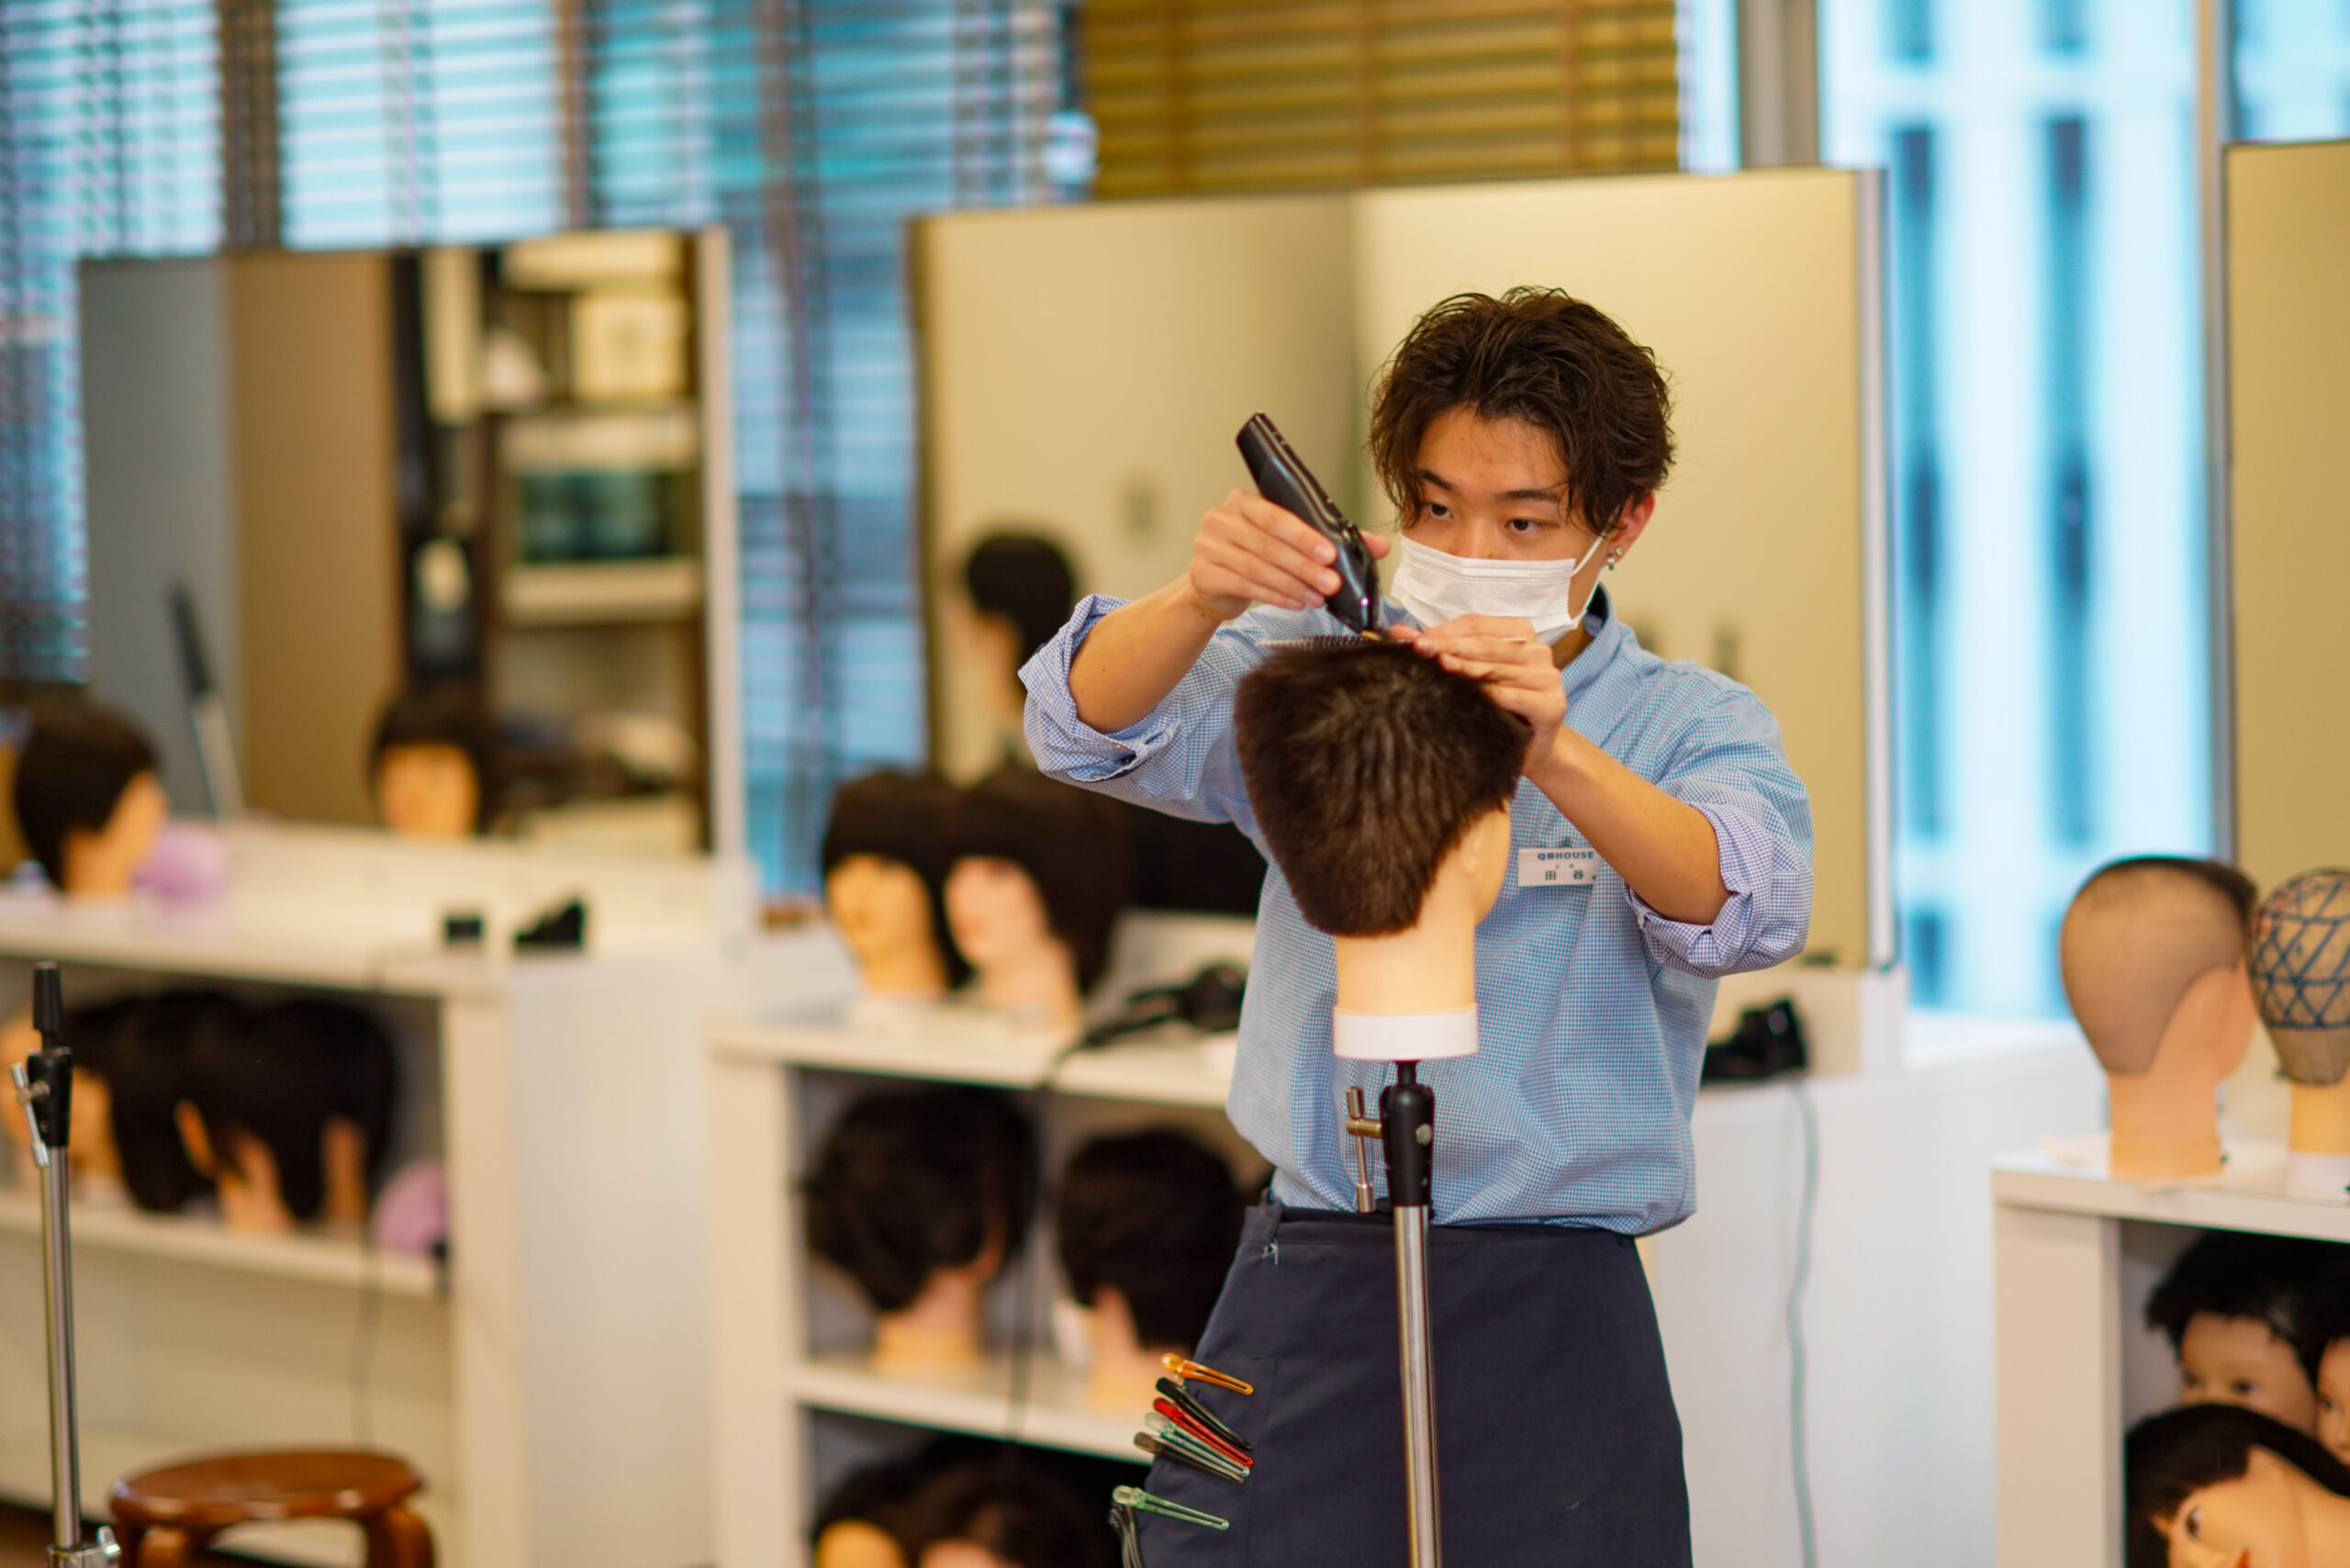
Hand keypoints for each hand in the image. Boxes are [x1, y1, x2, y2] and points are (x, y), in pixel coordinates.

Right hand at [1186, 489, 1391, 621]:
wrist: (1213, 582)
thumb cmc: (1256, 554)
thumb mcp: (1290, 541)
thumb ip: (1331, 539)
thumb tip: (1380, 546)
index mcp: (1243, 500)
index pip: (1275, 515)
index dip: (1303, 536)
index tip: (1329, 554)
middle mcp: (1221, 518)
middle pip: (1268, 545)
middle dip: (1304, 566)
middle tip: (1332, 583)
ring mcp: (1207, 545)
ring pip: (1257, 568)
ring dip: (1292, 585)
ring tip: (1318, 597)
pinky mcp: (1202, 573)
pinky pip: (1244, 586)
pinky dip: (1274, 597)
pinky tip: (1295, 603)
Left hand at [1390, 615, 1566, 773]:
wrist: (1531, 750)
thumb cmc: (1497, 710)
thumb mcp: (1470, 676)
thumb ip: (1442, 652)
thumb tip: (1399, 632)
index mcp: (1520, 635)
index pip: (1476, 624)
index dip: (1444, 630)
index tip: (1413, 638)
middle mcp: (1538, 651)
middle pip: (1485, 644)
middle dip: (1449, 646)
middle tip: (1420, 648)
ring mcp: (1548, 676)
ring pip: (1498, 667)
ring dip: (1467, 667)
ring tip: (1440, 665)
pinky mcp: (1552, 704)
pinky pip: (1515, 695)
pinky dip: (1492, 694)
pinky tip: (1471, 694)